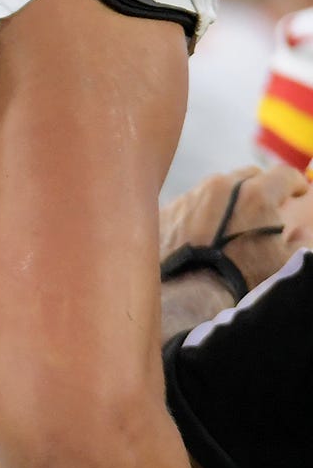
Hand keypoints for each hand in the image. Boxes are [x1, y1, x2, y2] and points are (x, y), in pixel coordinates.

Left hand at [159, 163, 311, 311]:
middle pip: (248, 176)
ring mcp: (191, 195)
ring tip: (231, 221)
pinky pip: (190, 203)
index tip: (296, 192)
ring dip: (228, 199)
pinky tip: (202, 231)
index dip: (294, 184)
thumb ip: (301, 241)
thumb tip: (302, 231)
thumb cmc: (241, 277)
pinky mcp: (168, 209)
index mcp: (256, 194)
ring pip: (216, 187)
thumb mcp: (284, 262)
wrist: (187, 292)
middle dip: (261, 187)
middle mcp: (221, 187)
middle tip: (264, 206)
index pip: (283, 175)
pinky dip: (200, 212)